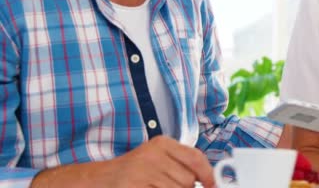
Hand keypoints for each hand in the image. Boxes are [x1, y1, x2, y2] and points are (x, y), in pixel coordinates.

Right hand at [32, 136, 215, 187]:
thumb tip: (208, 181)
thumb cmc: (133, 172)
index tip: (213, 185)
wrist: (98, 180)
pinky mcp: (135, 186)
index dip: (208, 174)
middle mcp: (153, 155)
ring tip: (153, 186)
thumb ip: (181, 165)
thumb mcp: (158, 160)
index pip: (195, 158)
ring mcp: (142, 172)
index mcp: (161, 144)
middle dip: (184, 187)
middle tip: (165, 184)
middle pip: (187, 179)